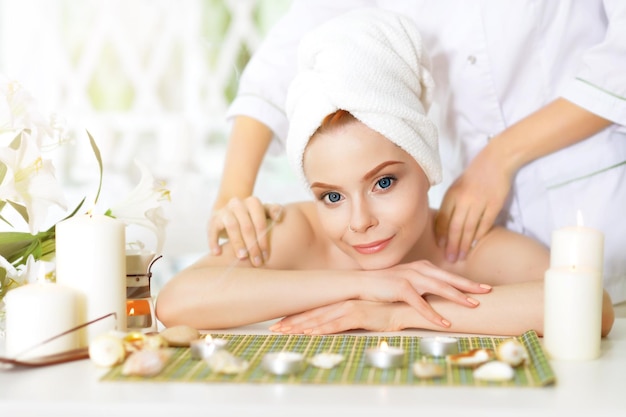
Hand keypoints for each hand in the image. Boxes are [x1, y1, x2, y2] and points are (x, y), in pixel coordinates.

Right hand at [207, 196, 283, 266]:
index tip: (266, 256)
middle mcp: (238, 204)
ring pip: (232, 226)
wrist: (230, 213)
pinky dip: (214, 241)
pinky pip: (212, 230)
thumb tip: (279, 218)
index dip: (263, 240)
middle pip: (247, 226)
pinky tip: (218, 253)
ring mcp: (224, 210)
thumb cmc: (252, 217)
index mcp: (253, 202)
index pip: (260, 222)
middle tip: (256, 261)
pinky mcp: (213, 219)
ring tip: (242, 257)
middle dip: (252, 246)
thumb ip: (274, 211)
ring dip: (238, 243)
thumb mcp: (264, 212)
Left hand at [269, 300, 405, 334]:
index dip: (295, 317)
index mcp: (340, 302)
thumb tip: (334, 324)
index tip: (280, 323)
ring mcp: (349, 307)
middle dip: (291, 322)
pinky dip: (321, 328)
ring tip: (285, 332)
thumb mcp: (362, 312)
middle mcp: (341, 303)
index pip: (314, 310)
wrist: (405, 305)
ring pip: (319, 319)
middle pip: (311, 314)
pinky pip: (336, 324)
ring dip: (301, 326)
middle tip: (274, 329)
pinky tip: (310, 332)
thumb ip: (347, 316)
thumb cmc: (385, 310)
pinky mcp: (358, 314)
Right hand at [357, 260, 489, 326]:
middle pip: (449, 279)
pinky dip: (433, 314)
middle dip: (470, 286)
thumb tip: (441, 295)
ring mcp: (410, 277)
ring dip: (457, 297)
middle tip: (488, 292)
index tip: (485, 288)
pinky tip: (444, 323)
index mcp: (423, 267)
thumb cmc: (386, 285)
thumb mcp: (408, 280)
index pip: (449, 275)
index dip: (467, 282)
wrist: (362, 283)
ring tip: (473, 306)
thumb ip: (424, 284)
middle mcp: (419, 269)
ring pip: (439, 288)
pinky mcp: (400, 288)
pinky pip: (420, 303)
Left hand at [435, 143, 512, 261]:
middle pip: (454, 227)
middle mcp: (463, 199)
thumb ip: (450, 203)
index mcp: (452, 194)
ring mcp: (479, 202)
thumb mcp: (457, 186)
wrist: (496, 160)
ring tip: (460, 256)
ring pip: (469, 228)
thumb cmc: (474, 175)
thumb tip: (442, 224)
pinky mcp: (494, 204)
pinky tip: (474, 245)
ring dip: (464, 244)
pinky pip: (485, 224)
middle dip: (451, 245)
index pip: (442, 218)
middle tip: (449, 259)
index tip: (439, 246)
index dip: (440, 234)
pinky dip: (479, 236)